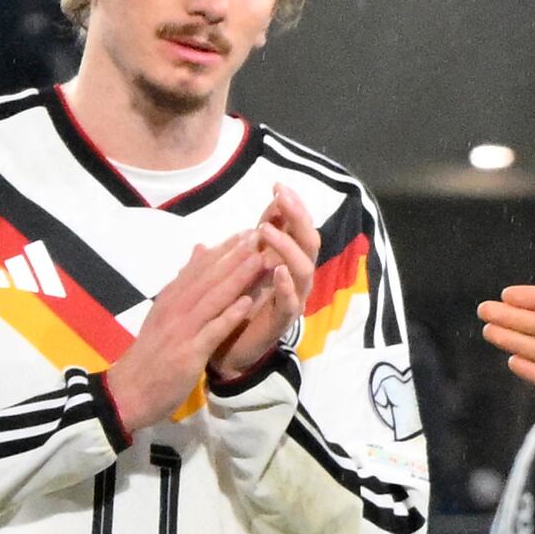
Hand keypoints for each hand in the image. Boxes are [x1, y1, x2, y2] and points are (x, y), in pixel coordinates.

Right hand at [100, 231, 277, 438]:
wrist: (128, 392)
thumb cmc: (150, 356)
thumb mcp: (163, 315)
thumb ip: (182, 285)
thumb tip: (199, 251)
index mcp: (170, 300)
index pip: (198, 269)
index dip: (224, 249)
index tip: (247, 232)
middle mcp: (174, 309)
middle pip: (208, 277)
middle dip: (235, 255)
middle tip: (259, 234)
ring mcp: (181, 331)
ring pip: (212, 298)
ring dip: (237, 278)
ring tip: (260, 259)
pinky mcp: (188, 354)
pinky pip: (212, 332)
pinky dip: (229, 316)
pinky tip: (248, 304)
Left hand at [206, 191, 324, 388]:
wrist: (226, 347)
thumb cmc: (236, 304)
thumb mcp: (241, 265)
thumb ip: (250, 241)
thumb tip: (260, 212)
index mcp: (285, 260)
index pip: (295, 228)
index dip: (290, 207)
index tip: (277, 185)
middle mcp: (295, 277)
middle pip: (308, 242)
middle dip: (297, 218)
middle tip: (282, 199)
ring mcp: (293, 298)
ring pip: (303, 269)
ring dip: (287, 248)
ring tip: (268, 233)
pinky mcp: (283, 320)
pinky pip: (291, 302)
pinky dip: (286, 286)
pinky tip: (277, 271)